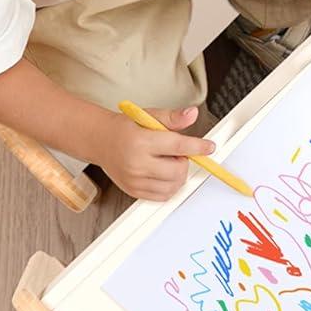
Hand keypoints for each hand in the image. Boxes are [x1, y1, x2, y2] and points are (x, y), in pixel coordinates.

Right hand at [95, 105, 214, 200]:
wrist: (101, 141)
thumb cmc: (126, 128)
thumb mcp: (149, 116)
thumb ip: (173, 117)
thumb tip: (192, 114)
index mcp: (141, 141)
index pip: (177, 146)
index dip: (197, 147)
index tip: (209, 147)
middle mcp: (136, 163)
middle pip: (177, 170)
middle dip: (184, 161)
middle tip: (175, 152)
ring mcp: (134, 180)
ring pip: (172, 185)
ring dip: (178, 175)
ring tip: (167, 162)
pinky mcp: (134, 191)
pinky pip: (162, 196)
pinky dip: (170, 186)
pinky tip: (163, 173)